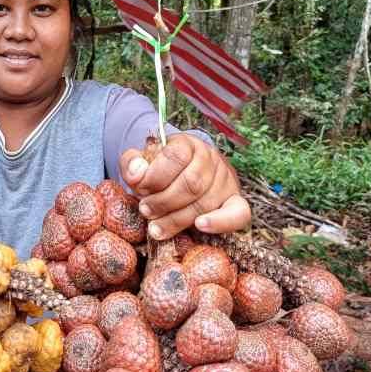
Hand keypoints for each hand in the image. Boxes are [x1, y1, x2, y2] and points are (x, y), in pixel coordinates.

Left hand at [119, 133, 250, 239]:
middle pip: (191, 184)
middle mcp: (211, 160)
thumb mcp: (142, 162)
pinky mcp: (235, 201)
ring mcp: (226, 181)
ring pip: (205, 203)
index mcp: (189, 144)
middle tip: (146, 211)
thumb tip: (136, 173)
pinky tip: (200, 226)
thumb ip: (132, 164)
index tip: (140, 189)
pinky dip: (220, 222)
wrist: (183, 175)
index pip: (176, 156)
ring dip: (176, 219)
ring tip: (155, 227)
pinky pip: (238, 214)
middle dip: (163, 202)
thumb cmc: (160, 172)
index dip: (155, 177)